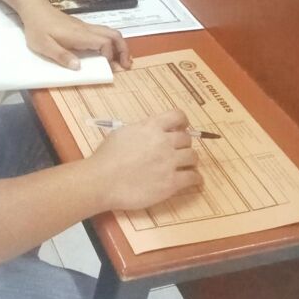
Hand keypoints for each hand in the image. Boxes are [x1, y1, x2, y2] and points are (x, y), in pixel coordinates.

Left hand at [20, 0, 130, 69]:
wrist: (34, 9)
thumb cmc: (37, 28)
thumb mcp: (44, 46)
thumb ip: (61, 56)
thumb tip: (78, 67)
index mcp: (79, 35)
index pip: (104, 42)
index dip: (109, 55)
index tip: (106, 66)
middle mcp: (86, 30)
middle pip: (114, 35)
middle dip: (123, 50)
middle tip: (126, 65)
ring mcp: (85, 28)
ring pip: (110, 33)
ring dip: (119, 46)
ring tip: (120, 62)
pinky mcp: (81, 28)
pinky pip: (102, 34)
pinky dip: (110, 43)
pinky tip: (106, 54)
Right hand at [86, 109, 202, 211]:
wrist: (102, 181)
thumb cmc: (106, 157)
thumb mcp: (121, 133)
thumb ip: (140, 130)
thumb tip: (149, 131)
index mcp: (151, 127)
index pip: (177, 115)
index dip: (183, 121)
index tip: (183, 127)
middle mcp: (163, 142)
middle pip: (187, 139)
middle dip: (184, 144)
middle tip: (179, 151)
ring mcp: (169, 162)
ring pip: (193, 156)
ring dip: (190, 160)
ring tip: (186, 165)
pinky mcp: (171, 183)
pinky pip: (193, 177)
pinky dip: (195, 178)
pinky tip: (194, 180)